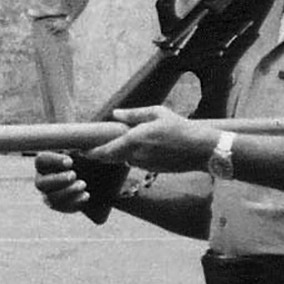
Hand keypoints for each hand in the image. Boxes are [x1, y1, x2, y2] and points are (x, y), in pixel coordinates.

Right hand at [30, 150, 98, 215]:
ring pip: (51, 199)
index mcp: (48, 161)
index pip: (41, 160)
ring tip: (83, 184)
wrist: (107, 178)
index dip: (53, 161)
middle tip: (74, 175)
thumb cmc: (98, 157)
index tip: (70, 162)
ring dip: (67, 192)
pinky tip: (86, 195)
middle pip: (40, 183)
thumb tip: (88, 152)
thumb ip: (95, 150)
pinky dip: (74, 202)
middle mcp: (45, 179)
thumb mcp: (100, 150)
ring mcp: (51, 195)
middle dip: (57, 180)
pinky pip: (63, 207)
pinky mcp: (63, 206)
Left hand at [98, 108, 218, 172]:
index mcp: (135, 139)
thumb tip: (115, 114)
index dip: (92, 153)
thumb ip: (134, 114)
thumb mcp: (157, 113)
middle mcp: (137, 155)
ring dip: (119, 154)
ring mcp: (144, 165)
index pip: (106, 150)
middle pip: (111, 158)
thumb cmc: (180, 128)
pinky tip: (141, 148)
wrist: (200, 150)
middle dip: (101, 154)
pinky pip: (136, 163)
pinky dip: (133, 156)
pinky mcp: (152, 170)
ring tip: (119, 143)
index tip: (82, 151)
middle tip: (91, 150)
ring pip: (124, 160)